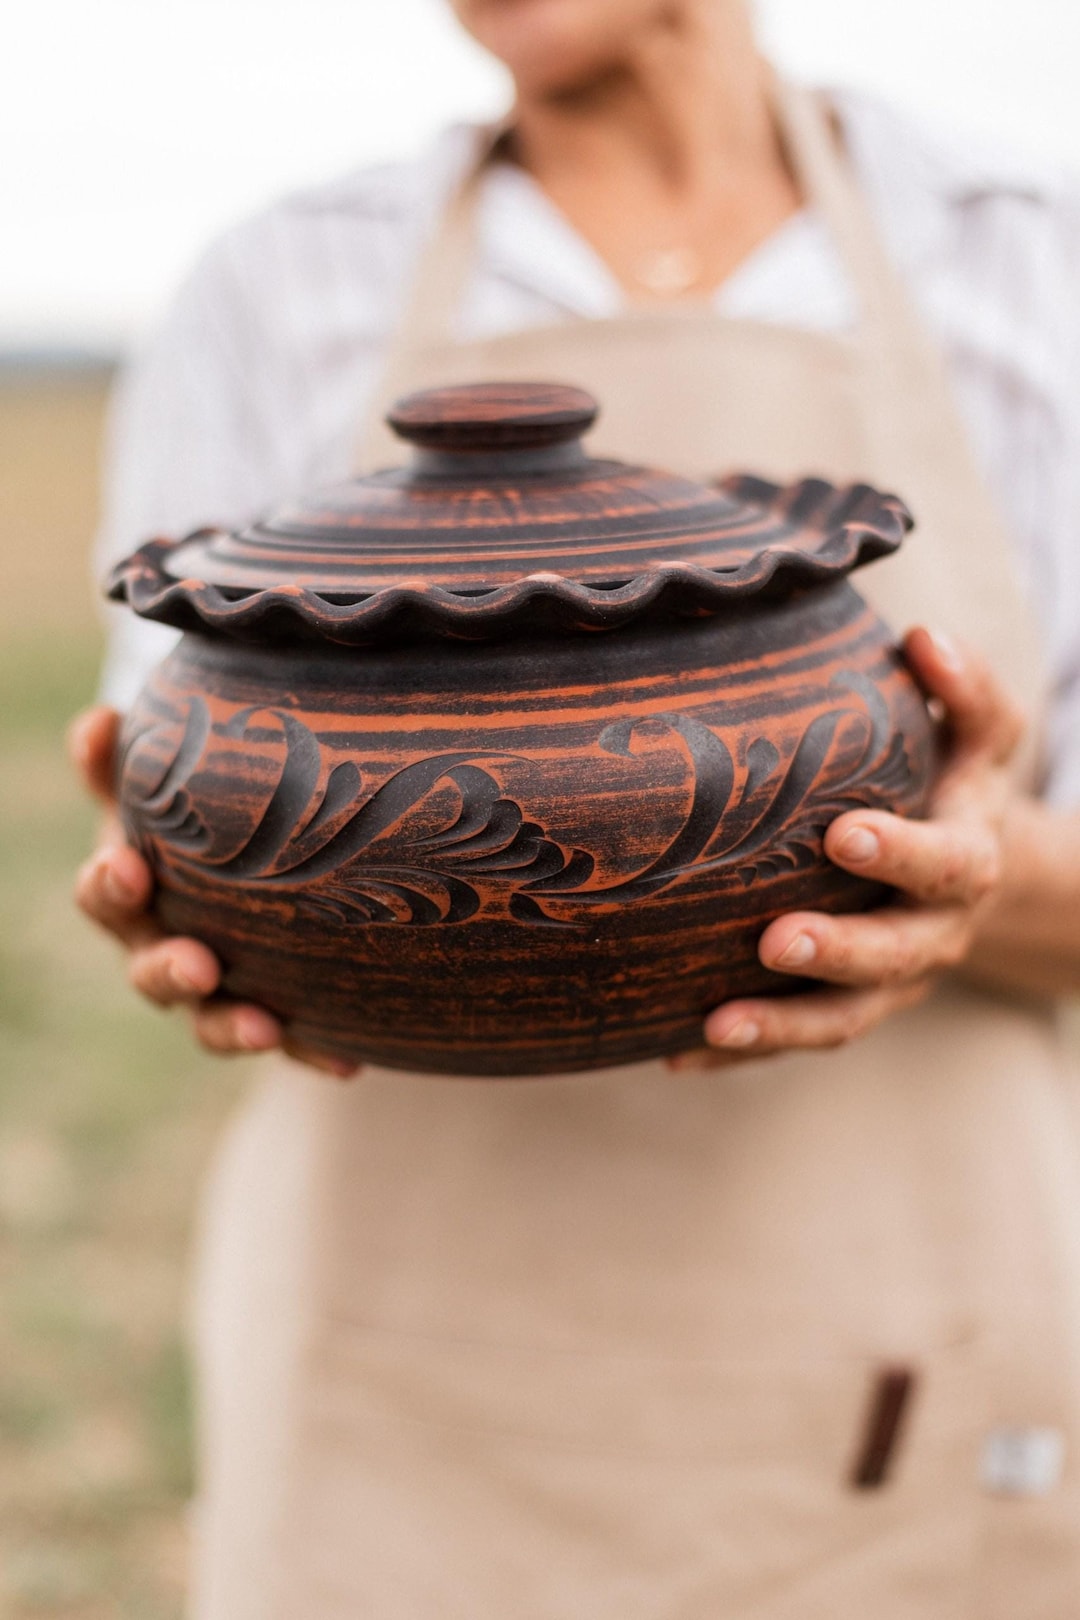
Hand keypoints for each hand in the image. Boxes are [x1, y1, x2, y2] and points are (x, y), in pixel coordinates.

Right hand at [70, 706, 359, 1077]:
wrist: (245, 856)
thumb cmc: (192, 810)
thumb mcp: (158, 778)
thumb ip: (125, 755)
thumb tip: (101, 719)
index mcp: (131, 895)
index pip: (104, 894)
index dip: (109, 884)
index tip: (127, 867)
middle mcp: (163, 950)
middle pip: (152, 973)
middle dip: (171, 970)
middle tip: (198, 963)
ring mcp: (215, 990)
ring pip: (211, 1021)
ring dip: (233, 1027)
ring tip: (264, 1028)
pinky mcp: (270, 1013)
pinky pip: (291, 1040)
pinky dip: (313, 1053)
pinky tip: (348, 1063)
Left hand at [670, 628, 1023, 1070]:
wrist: (976, 879)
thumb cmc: (955, 786)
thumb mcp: (979, 738)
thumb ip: (964, 691)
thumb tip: (923, 637)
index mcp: (965, 863)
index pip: (942, 862)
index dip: (899, 853)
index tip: (842, 834)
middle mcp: (931, 934)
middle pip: (892, 958)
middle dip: (835, 952)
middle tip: (774, 940)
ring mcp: (890, 985)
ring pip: (841, 1019)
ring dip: (780, 1025)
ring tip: (716, 1022)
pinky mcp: (848, 1011)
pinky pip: (796, 1041)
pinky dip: (741, 1054)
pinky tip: (673, 1053)